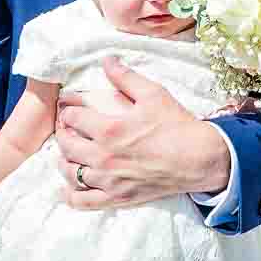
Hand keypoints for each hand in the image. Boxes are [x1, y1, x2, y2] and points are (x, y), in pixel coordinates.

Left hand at [56, 58, 230, 209]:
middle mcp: (104, 156)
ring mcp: (109, 179)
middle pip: (66, 145)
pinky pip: (84, 201)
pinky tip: (67, 188)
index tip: (70, 109)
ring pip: (70, 172)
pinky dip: (71, 195)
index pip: (72, 118)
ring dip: (64, 161)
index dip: (68, 110)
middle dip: (62, 134)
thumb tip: (106, 60)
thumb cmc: (176, 125)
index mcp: (109, 128)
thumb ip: (126, 77)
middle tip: (66, 129)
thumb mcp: (153, 94)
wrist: (198, 158)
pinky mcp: (117, 197)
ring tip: (68, 154)